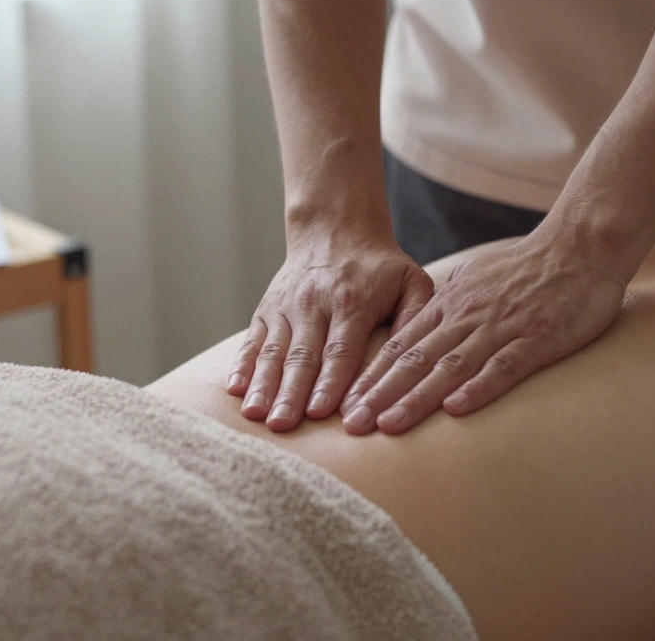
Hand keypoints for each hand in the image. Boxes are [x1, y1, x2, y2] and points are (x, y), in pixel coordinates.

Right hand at [228, 233, 432, 431]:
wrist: (335, 229)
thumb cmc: (380, 268)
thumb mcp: (411, 282)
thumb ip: (417, 318)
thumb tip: (418, 358)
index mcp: (352, 301)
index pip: (340, 349)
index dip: (330, 381)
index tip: (321, 412)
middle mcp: (314, 304)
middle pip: (302, 356)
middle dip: (291, 393)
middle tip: (283, 425)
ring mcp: (286, 307)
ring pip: (272, 351)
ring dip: (263, 385)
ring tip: (255, 415)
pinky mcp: (267, 310)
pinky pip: (252, 340)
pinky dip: (242, 365)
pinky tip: (235, 390)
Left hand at [340, 238, 627, 433]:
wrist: (580, 246)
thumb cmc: (530, 267)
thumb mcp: (476, 278)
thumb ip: (450, 302)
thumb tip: (427, 319)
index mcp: (451, 305)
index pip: (400, 345)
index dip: (371, 376)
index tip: (346, 404)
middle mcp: (467, 317)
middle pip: (414, 360)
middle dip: (379, 394)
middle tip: (352, 426)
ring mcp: (500, 328)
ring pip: (449, 367)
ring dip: (416, 398)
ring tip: (388, 425)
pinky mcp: (536, 338)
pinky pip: (503, 367)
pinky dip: (477, 388)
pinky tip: (455, 411)